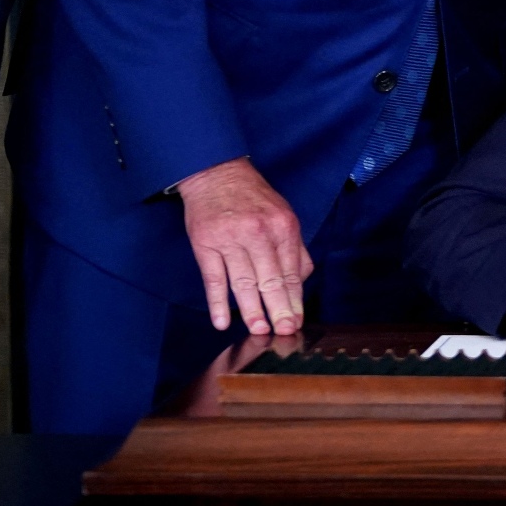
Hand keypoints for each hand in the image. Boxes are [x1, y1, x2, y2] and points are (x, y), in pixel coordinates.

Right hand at [178, 157, 311, 335]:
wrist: (216, 173)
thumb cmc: (253, 198)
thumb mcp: (284, 215)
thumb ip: (295, 248)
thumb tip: (301, 282)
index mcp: (282, 227)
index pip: (291, 271)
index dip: (294, 299)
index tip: (296, 321)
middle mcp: (258, 234)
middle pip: (270, 279)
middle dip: (278, 309)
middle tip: (283, 332)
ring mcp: (229, 239)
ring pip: (243, 282)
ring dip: (251, 310)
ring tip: (258, 330)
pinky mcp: (205, 244)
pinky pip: (213, 278)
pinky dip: (217, 302)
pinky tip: (222, 321)